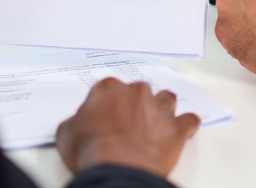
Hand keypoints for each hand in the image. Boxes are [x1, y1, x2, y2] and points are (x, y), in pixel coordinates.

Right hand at [56, 78, 199, 176]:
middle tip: (128, 124)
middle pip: (139, 91)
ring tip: (156, 124)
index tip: (105, 117)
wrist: (120, 166)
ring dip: (162, 109)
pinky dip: (187, 125)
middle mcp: (136, 92)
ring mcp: (159, 108)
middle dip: (135, 104)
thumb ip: (76, 121)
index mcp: (108, 88)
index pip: (108, 90)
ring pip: (166, 99)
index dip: (107, 105)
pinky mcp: (176, 127)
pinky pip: (189, 120)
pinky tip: (185, 129)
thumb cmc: (93, 149)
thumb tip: (80, 124)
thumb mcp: (66, 134)